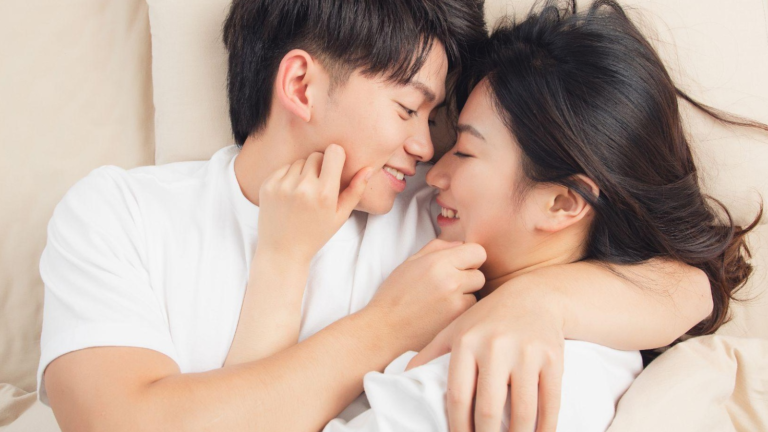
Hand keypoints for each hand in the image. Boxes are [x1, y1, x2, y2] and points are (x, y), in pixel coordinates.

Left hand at [257, 144, 371, 263]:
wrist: (282, 250)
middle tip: (319, 185)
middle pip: (316, 155)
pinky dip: (288, 177)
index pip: (333, 152)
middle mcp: (303, 187)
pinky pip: (283, 168)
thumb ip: (356, 191)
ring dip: (304, 172)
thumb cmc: (315, 234)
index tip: (335, 166)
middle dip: (320, 166)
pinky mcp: (267, 186)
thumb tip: (369, 168)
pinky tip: (290, 195)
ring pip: (299, 161)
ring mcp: (282, 186)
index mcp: (324, 194)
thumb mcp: (340, 216)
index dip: (336, 157)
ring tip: (304, 193)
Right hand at [365, 239, 486, 352]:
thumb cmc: (395, 293)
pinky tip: (443, 314)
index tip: (461, 265)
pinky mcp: (457, 321)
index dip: (470, 258)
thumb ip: (437, 248)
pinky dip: (461, 312)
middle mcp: (450, 280)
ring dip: (466, 296)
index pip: (478, 252)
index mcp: (438, 262)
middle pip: (480, 274)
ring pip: (477, 294)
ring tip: (444, 302)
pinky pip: (470, 312)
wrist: (384, 327)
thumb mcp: (411, 262)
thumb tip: (460, 244)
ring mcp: (455, 303)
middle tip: (450, 286)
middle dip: (468, 278)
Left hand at [406, 277, 565, 431]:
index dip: (458, 427)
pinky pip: (550, 402)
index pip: (458, 396)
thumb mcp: (456, 329)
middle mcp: (495, 346)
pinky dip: (546, 427)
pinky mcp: (552, 358)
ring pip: (522, 410)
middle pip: (488, 408)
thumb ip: (430, 354)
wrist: (534, 296)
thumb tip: (401, 379)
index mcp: (467, 342)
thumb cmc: (488, 319)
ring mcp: (526, 352)